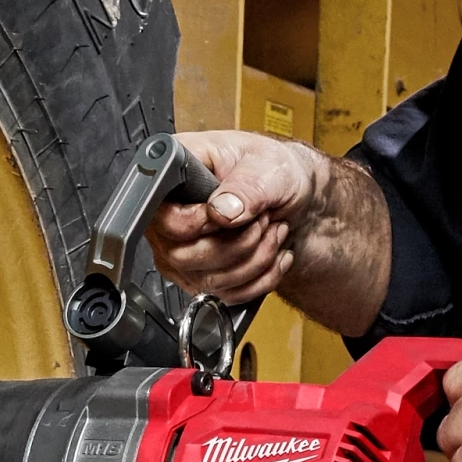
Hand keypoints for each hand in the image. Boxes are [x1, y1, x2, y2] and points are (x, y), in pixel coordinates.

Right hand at [145, 132, 393, 339]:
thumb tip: (221, 210)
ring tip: (272, 231)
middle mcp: (169, 217)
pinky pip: (225, 295)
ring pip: (206, 281)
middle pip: (182, 256)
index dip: (200, 223)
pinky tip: (273, 254)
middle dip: (238, 243)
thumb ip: (246, 186)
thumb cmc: (276, 171)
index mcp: (176, 177)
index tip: (235, 212)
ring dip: (254, 260)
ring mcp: (181, 251)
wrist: (298, 198)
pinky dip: (260, 279)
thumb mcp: (268, 166)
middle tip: (263, 219)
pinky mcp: (201, 277)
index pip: (163, 217)